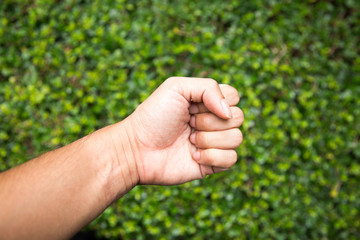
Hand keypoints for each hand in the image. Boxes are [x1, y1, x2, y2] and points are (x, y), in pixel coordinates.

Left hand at [123, 77, 243, 184]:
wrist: (137, 149)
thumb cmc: (154, 116)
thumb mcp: (176, 87)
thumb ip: (208, 88)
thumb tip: (229, 112)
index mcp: (207, 102)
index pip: (234, 97)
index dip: (217, 101)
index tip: (193, 106)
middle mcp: (214, 122)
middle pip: (238, 117)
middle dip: (209, 121)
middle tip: (188, 123)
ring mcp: (214, 143)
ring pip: (237, 138)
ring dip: (209, 139)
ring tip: (189, 140)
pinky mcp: (212, 164)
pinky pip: (231, 159)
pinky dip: (212, 157)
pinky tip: (193, 156)